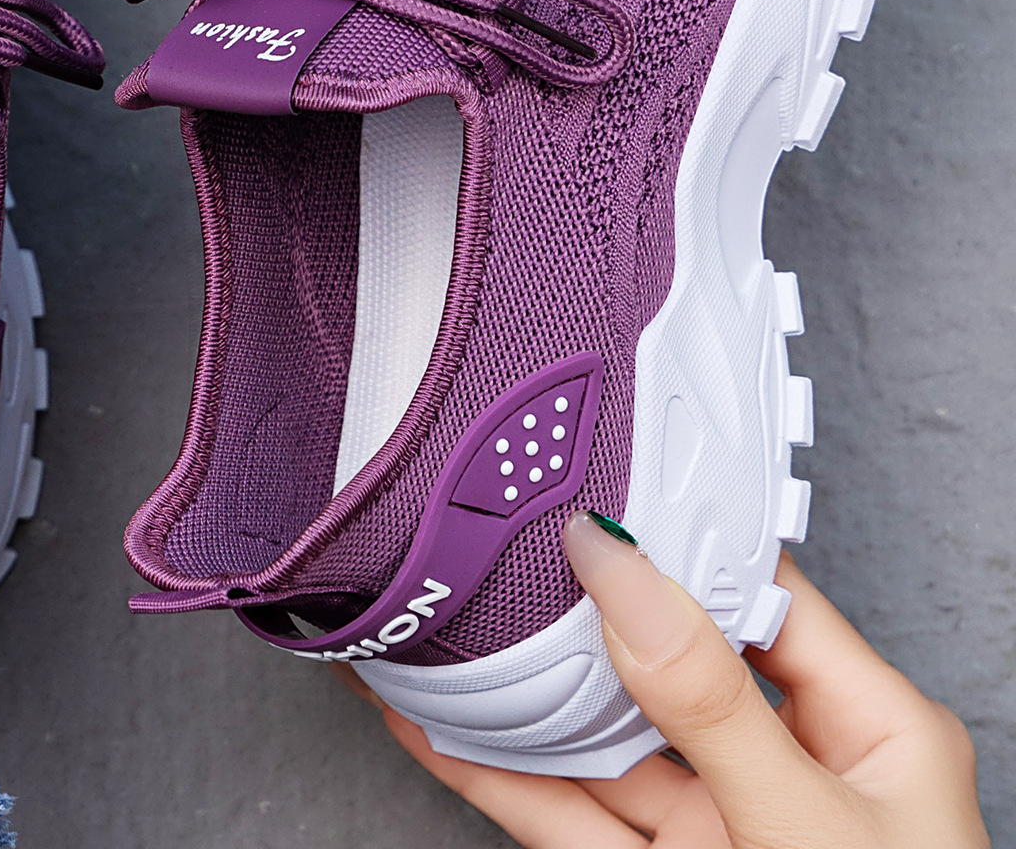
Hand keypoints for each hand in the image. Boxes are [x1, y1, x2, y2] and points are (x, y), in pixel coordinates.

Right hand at [367, 513, 988, 847]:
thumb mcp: (804, 824)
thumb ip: (708, 700)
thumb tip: (622, 568)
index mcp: (867, 729)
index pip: (757, 595)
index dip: (672, 542)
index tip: (587, 494)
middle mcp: (788, 767)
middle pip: (663, 660)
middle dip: (576, 610)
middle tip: (492, 548)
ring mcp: (721, 826)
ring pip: (601, 741)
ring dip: (519, 693)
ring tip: (442, 631)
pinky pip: (568, 815)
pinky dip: (499, 774)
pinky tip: (442, 731)